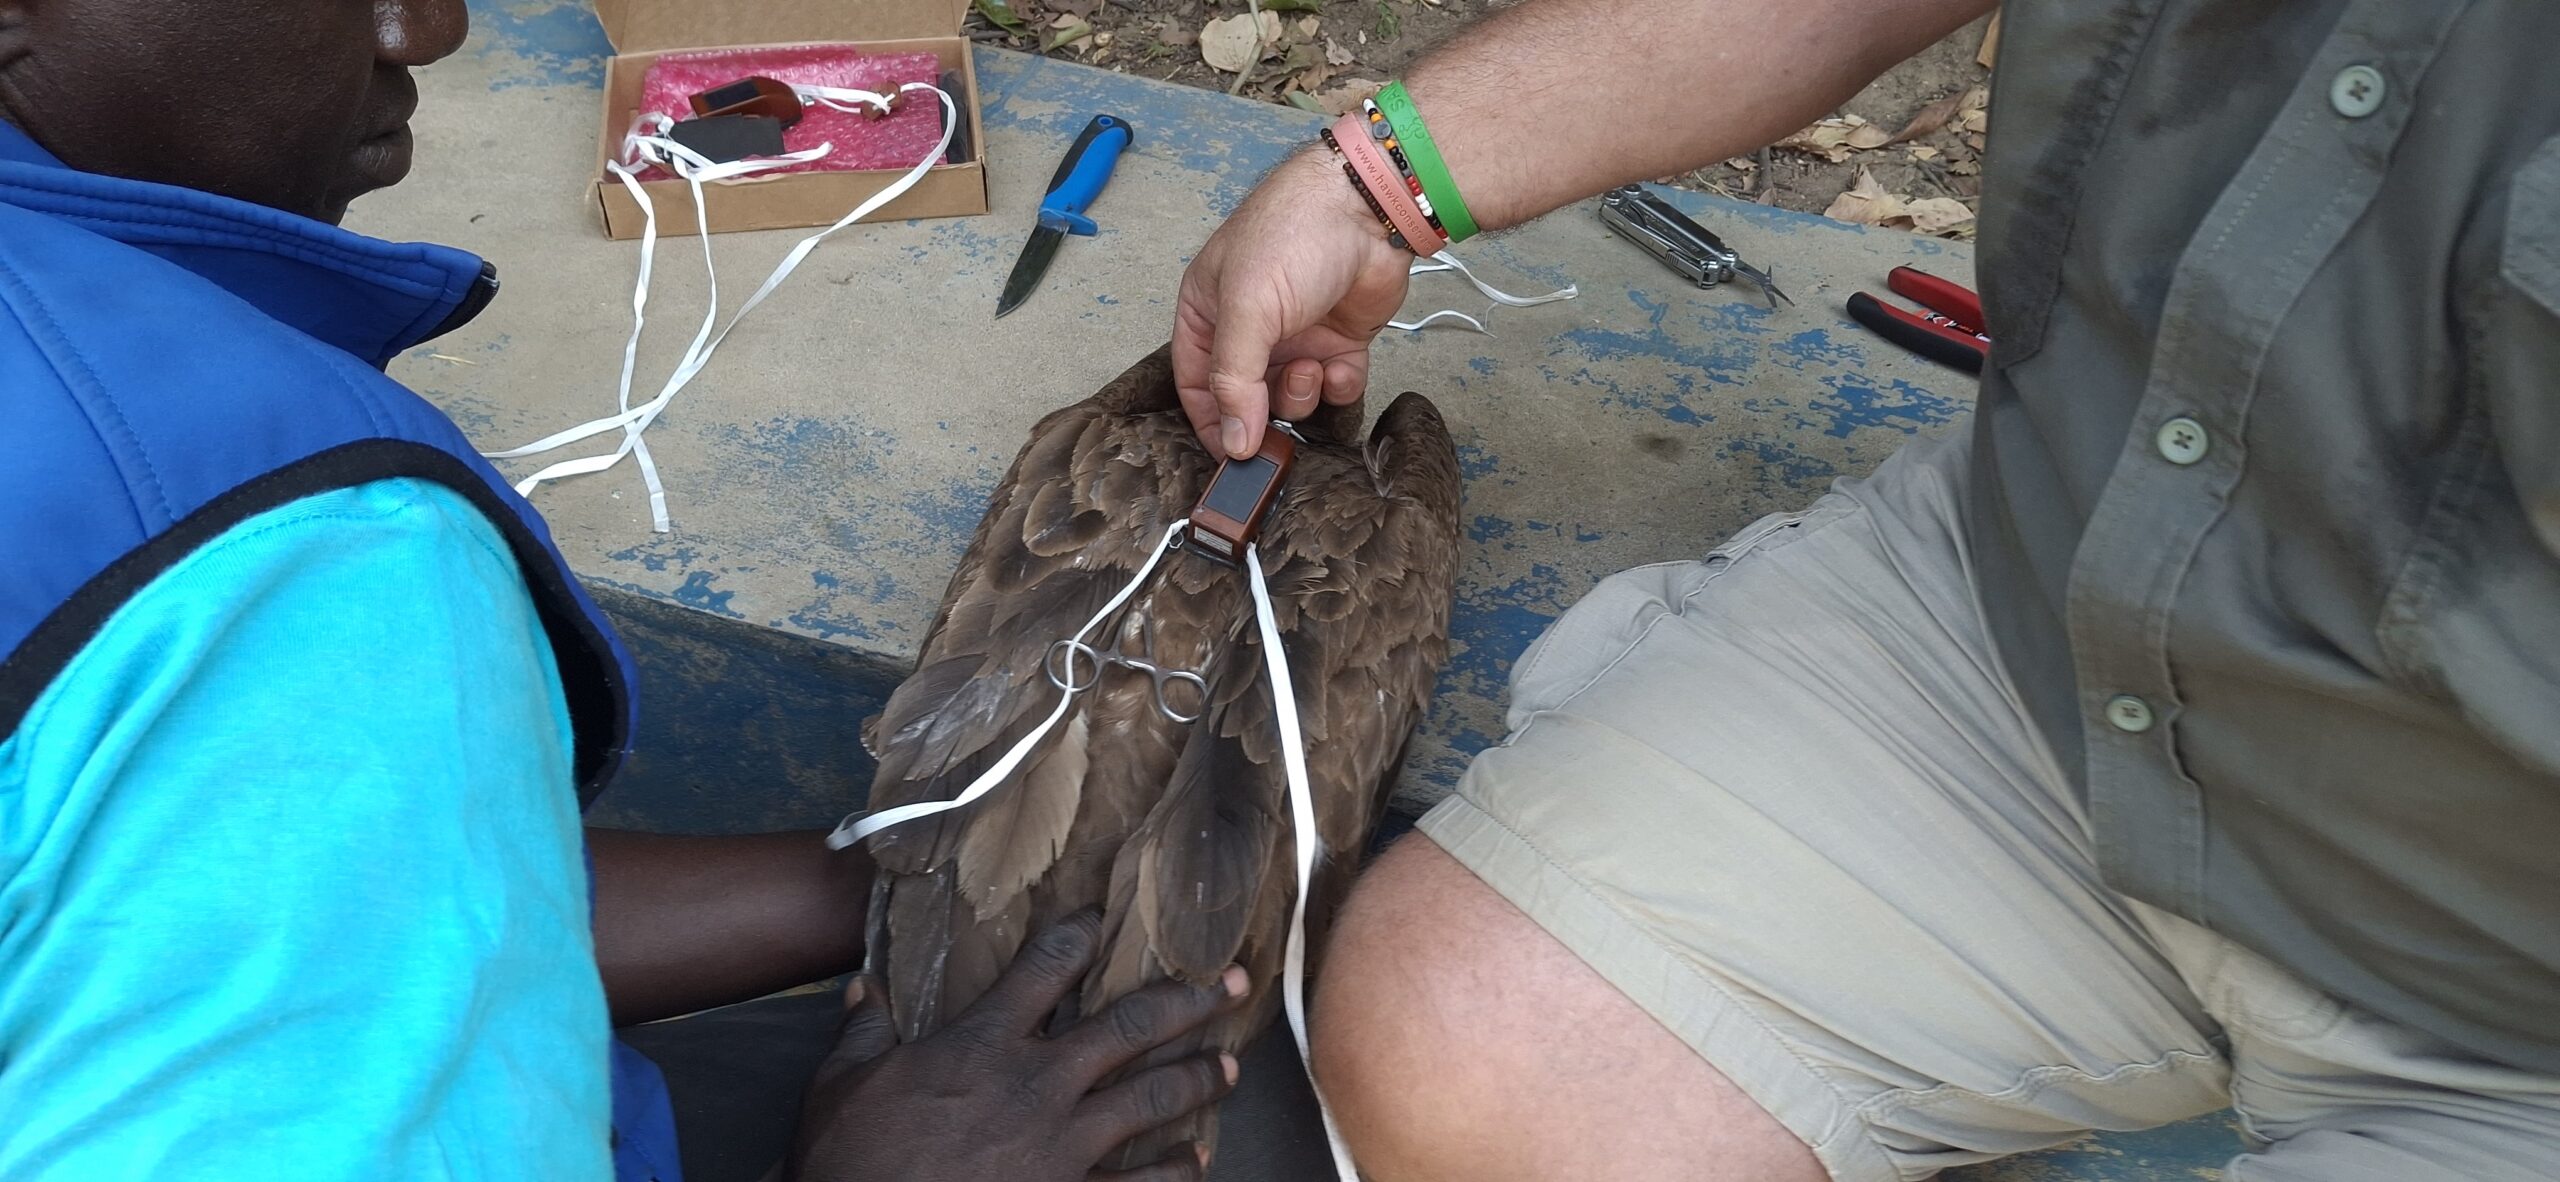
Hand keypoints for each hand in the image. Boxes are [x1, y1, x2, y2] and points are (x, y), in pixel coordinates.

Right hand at [786, 912, 1245, 1181]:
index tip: (1103, 916)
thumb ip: (864, 1032)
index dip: (1078, 934)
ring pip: (1151, 1097)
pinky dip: (1173, 1172)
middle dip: (1187, 999)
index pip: (1044, 967)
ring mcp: (1062, 1143)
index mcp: (982, 1043)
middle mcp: (1037, 1082)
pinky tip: (1196, 1161)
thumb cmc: (850, 1161)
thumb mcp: (840, 1085)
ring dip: (1197, 1078)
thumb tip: (864, 986)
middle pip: (1129, 1024)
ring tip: (1231, 1067)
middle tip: (1232, 982)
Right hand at [1174, 148, 1416, 458]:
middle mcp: (1250, 328)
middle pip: (1247, 398)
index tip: (1232, 456)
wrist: (1367, 206)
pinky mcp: (1339, 339)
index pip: (1197, 385)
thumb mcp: (1247, 309)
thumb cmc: (1292, 235)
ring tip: (1312, 366)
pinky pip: (1335, 386)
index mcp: (1209, 313)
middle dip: (1265, 413)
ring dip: (1302, 395)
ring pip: (1292, 396)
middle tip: (1279, 426)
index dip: (1213, 422)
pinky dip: (1339, 385)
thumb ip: (1234, 381)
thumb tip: (1233, 444)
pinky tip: (1342, 362)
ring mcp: (1296, 335)